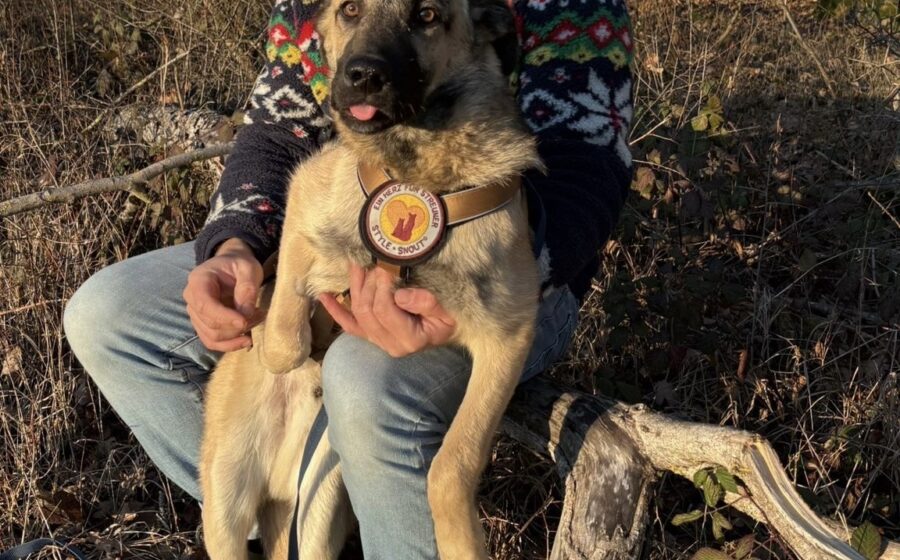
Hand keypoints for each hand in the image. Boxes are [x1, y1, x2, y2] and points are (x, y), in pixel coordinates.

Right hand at [183, 238, 263, 351]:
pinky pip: (212, 342)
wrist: (232, 266)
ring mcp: (195, 314)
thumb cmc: (240, 265)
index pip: (204, 305)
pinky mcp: (203, 325)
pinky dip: (230, 345)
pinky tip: (247, 340)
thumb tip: (246, 314)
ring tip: (257, 320)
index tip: (244, 321)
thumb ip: (247, 289)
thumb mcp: (249, 269)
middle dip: (236, 325)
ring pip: (212, 336)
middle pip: (209, 324)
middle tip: (260, 314)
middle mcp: (191, 298)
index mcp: (198, 280)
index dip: (224, 317)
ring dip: (237, 335)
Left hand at [318, 262, 455, 357]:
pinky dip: (336, 311)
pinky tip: (324, 296)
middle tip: (376, 261)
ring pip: (357, 314)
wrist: (447, 334)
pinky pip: (349, 326)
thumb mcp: (448, 312)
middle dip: (368, 283)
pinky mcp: (372, 336)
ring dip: (354, 287)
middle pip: (367, 311)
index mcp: (409, 340)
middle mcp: (390, 345)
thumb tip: (399, 295)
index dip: (381, 286)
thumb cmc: (450, 320)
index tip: (387, 265)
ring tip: (357, 264)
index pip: (384, 310)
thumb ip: (426, 303)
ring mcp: (378, 342)